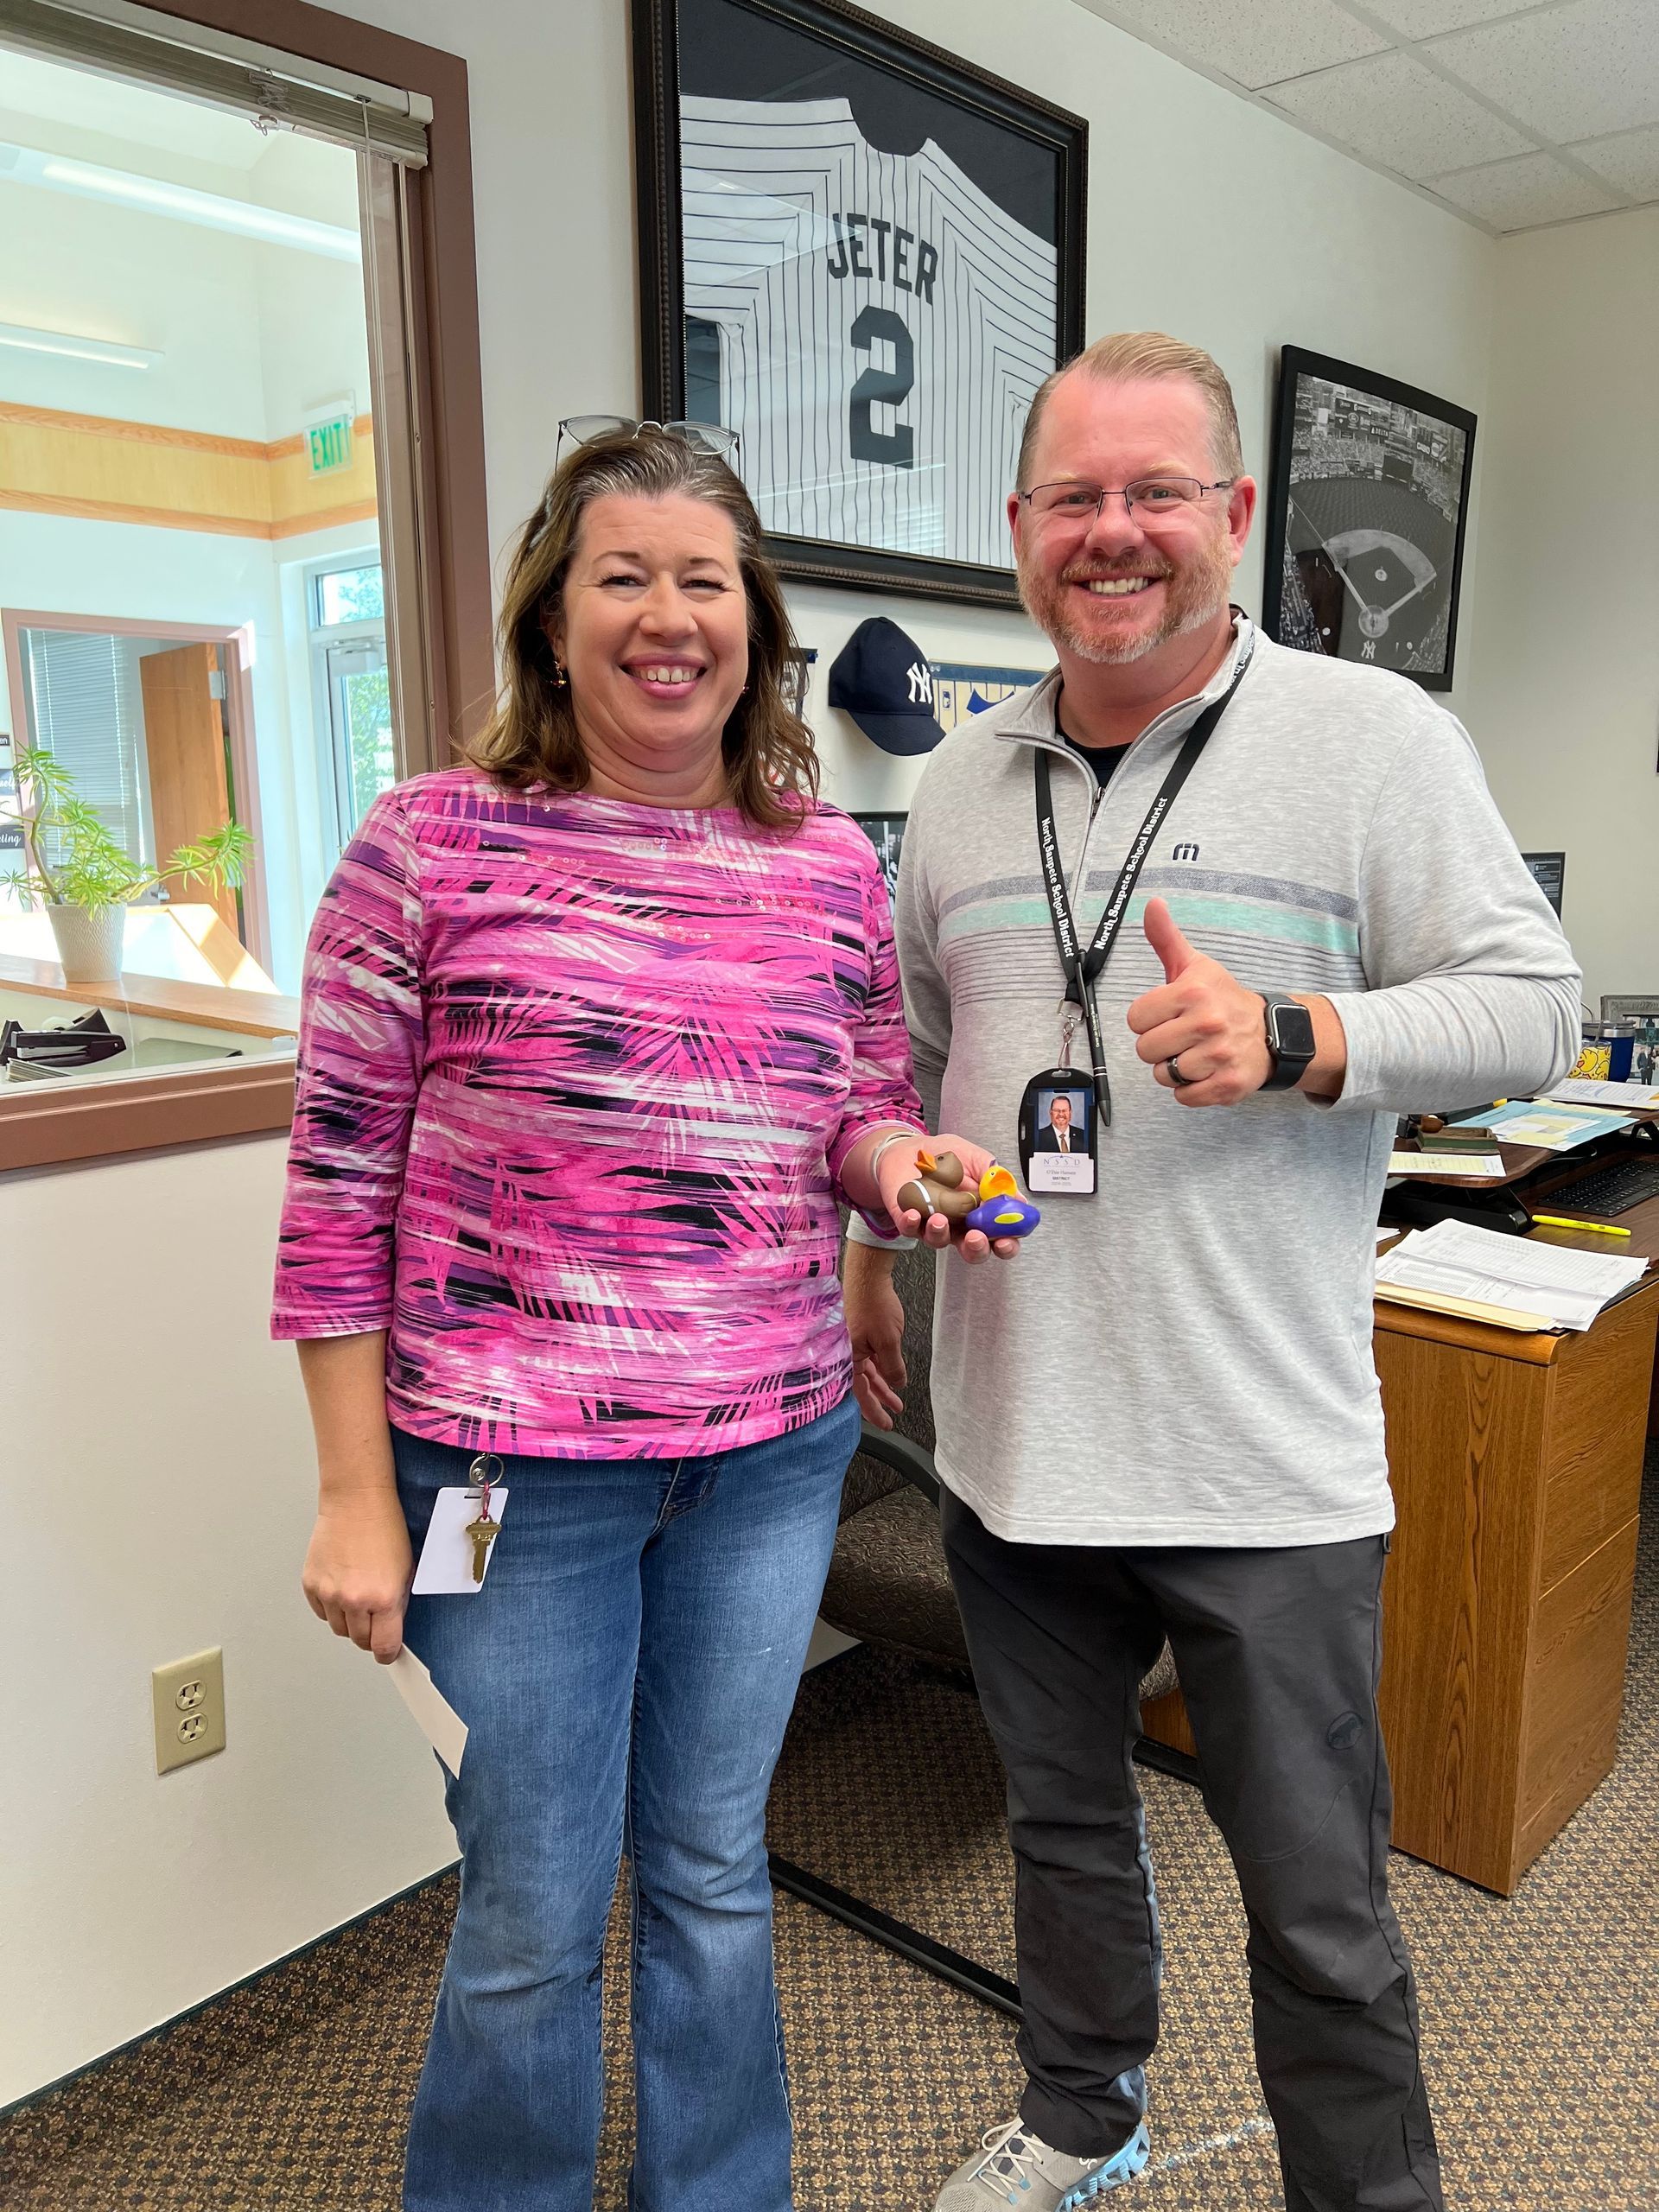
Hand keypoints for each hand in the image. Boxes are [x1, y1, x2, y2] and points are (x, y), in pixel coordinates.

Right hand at [302, 1488, 413, 1663]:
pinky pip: (322, 1612)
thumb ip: (397, 1603)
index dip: (387, 1652)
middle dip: (369, 1634)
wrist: (356, 1502)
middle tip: (375, 1619)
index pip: (383, 1646)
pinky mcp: (310, 1585)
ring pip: (339, 1629)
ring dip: (350, 1621)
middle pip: (359, 1640)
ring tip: (358, 1596)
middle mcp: (354, 1600)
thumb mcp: (406, 1569)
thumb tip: (391, 1629)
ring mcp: (329, 1594)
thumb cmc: (385, 1528)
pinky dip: (331, 1607)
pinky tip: (342, 1586)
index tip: (387, 1652)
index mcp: (384, 1598)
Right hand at [845, 1251, 906, 1430]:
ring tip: (897, 1398)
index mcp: (849, 1358)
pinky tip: (891, 1373)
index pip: (861, 1393)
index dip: (875, 1411)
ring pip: (868, 1370)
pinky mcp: (859, 1332)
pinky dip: (880, 1366)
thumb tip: (897, 1384)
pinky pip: (869, 1356)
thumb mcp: (889, 1341)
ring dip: (883, 1384)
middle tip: (893, 1414)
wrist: (867, 1275)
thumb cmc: (873, 1304)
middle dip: (880, 1400)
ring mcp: (853, 1342)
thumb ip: (893, 1366)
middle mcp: (847, 1353)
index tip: (887, 1423)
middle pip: (863, 1384)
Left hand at [874, 1130, 1023, 1262]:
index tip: (1005, 1241)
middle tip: (975, 1237)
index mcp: (981, 1213)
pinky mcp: (909, 1220)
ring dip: (942, 1233)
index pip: (999, 1238)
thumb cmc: (948, 1156)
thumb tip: (1019, 1200)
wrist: (914, 1147)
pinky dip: (912, 1223)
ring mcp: (935, 1224)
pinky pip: (910, 1229)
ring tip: (940, 1218)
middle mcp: (960, 1224)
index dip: (1006, 1245)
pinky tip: (914, 1214)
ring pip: (940, 1241)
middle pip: (973, 1251)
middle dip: (976, 1248)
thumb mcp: (978, 1160)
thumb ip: (997, 1180)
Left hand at [1127, 898, 1271, 1106]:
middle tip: (1182, 1037)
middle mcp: (1207, 1024)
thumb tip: (1152, 904)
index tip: (1169, 1015)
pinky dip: (1190, 1089)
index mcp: (1192, 993)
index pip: (1136, 1019)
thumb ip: (1166, 938)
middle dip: (1159, 1046)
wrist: (1272, 1033)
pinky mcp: (1227, 1086)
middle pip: (1145, 1050)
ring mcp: (1218, 1057)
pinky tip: (1205, 1071)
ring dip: (1174, 1069)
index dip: (1149, 1019)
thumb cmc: (1224, 1000)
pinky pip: (1183, 1096)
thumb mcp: (1195, 966)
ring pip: (1162, 1075)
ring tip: (1195, 1053)